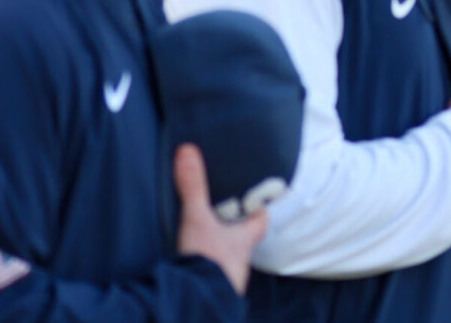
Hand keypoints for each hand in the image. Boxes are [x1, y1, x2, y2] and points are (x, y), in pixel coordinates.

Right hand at [173, 144, 267, 295]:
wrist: (196, 299)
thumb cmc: (208, 261)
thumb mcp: (198, 218)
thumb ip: (194, 187)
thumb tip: (188, 152)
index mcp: (246, 236)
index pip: (261, 217)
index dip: (259, 205)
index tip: (254, 194)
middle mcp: (240, 255)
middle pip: (243, 233)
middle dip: (234, 222)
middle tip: (222, 207)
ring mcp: (228, 271)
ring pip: (228, 250)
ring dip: (218, 240)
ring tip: (204, 228)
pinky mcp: (212, 282)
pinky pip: (213, 265)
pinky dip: (206, 257)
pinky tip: (192, 252)